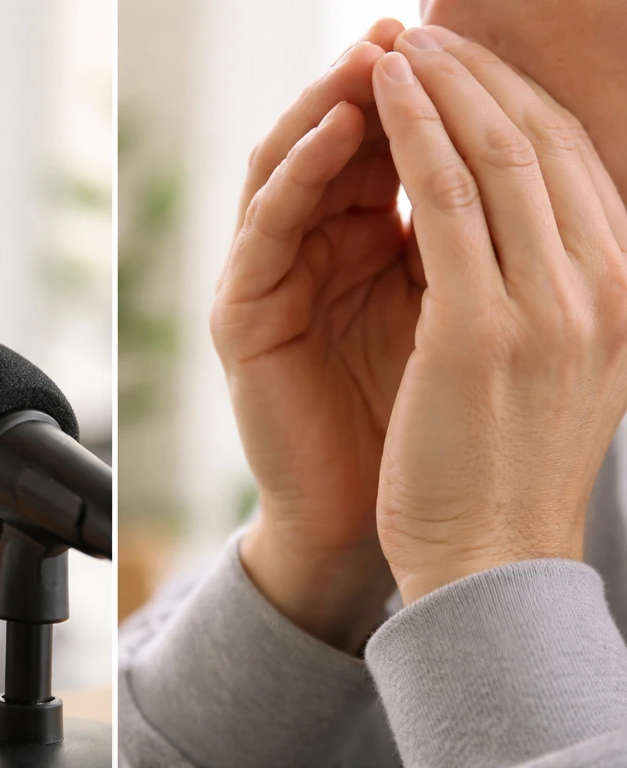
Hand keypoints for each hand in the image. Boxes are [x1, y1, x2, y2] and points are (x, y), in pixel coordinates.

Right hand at [211, 18, 415, 651]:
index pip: (400, 147)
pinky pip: (265, 226)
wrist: (403, 521)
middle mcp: (320, 252)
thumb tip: (541, 146)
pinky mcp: (242, 313)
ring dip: (331, 108)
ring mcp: (276, 279)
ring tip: (376, 58)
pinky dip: (296, 173)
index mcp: (378, 245)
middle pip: (341, 143)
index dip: (436, 97)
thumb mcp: (473, 303)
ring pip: (290, 165)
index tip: (476, 43)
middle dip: (383, 85)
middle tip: (417, 27)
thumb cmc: (449, 423)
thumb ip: (478, 230)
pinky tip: (339, 132)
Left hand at [371, 27, 626, 603]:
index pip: (573, 165)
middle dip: (481, 76)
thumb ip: (559, 292)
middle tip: (428, 32)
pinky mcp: (484, 328)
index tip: (465, 66)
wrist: (489, 561)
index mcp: (625, 292)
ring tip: (400, 44)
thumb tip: (534, 228)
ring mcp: (554, 305)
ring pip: (500, 156)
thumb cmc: (504, 466)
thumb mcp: (557, 366)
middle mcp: (607, 286)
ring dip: (446, 87)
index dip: (515, 102)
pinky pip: (447, 201)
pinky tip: (385, 95)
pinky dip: (416, 136)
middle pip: (544, 143)